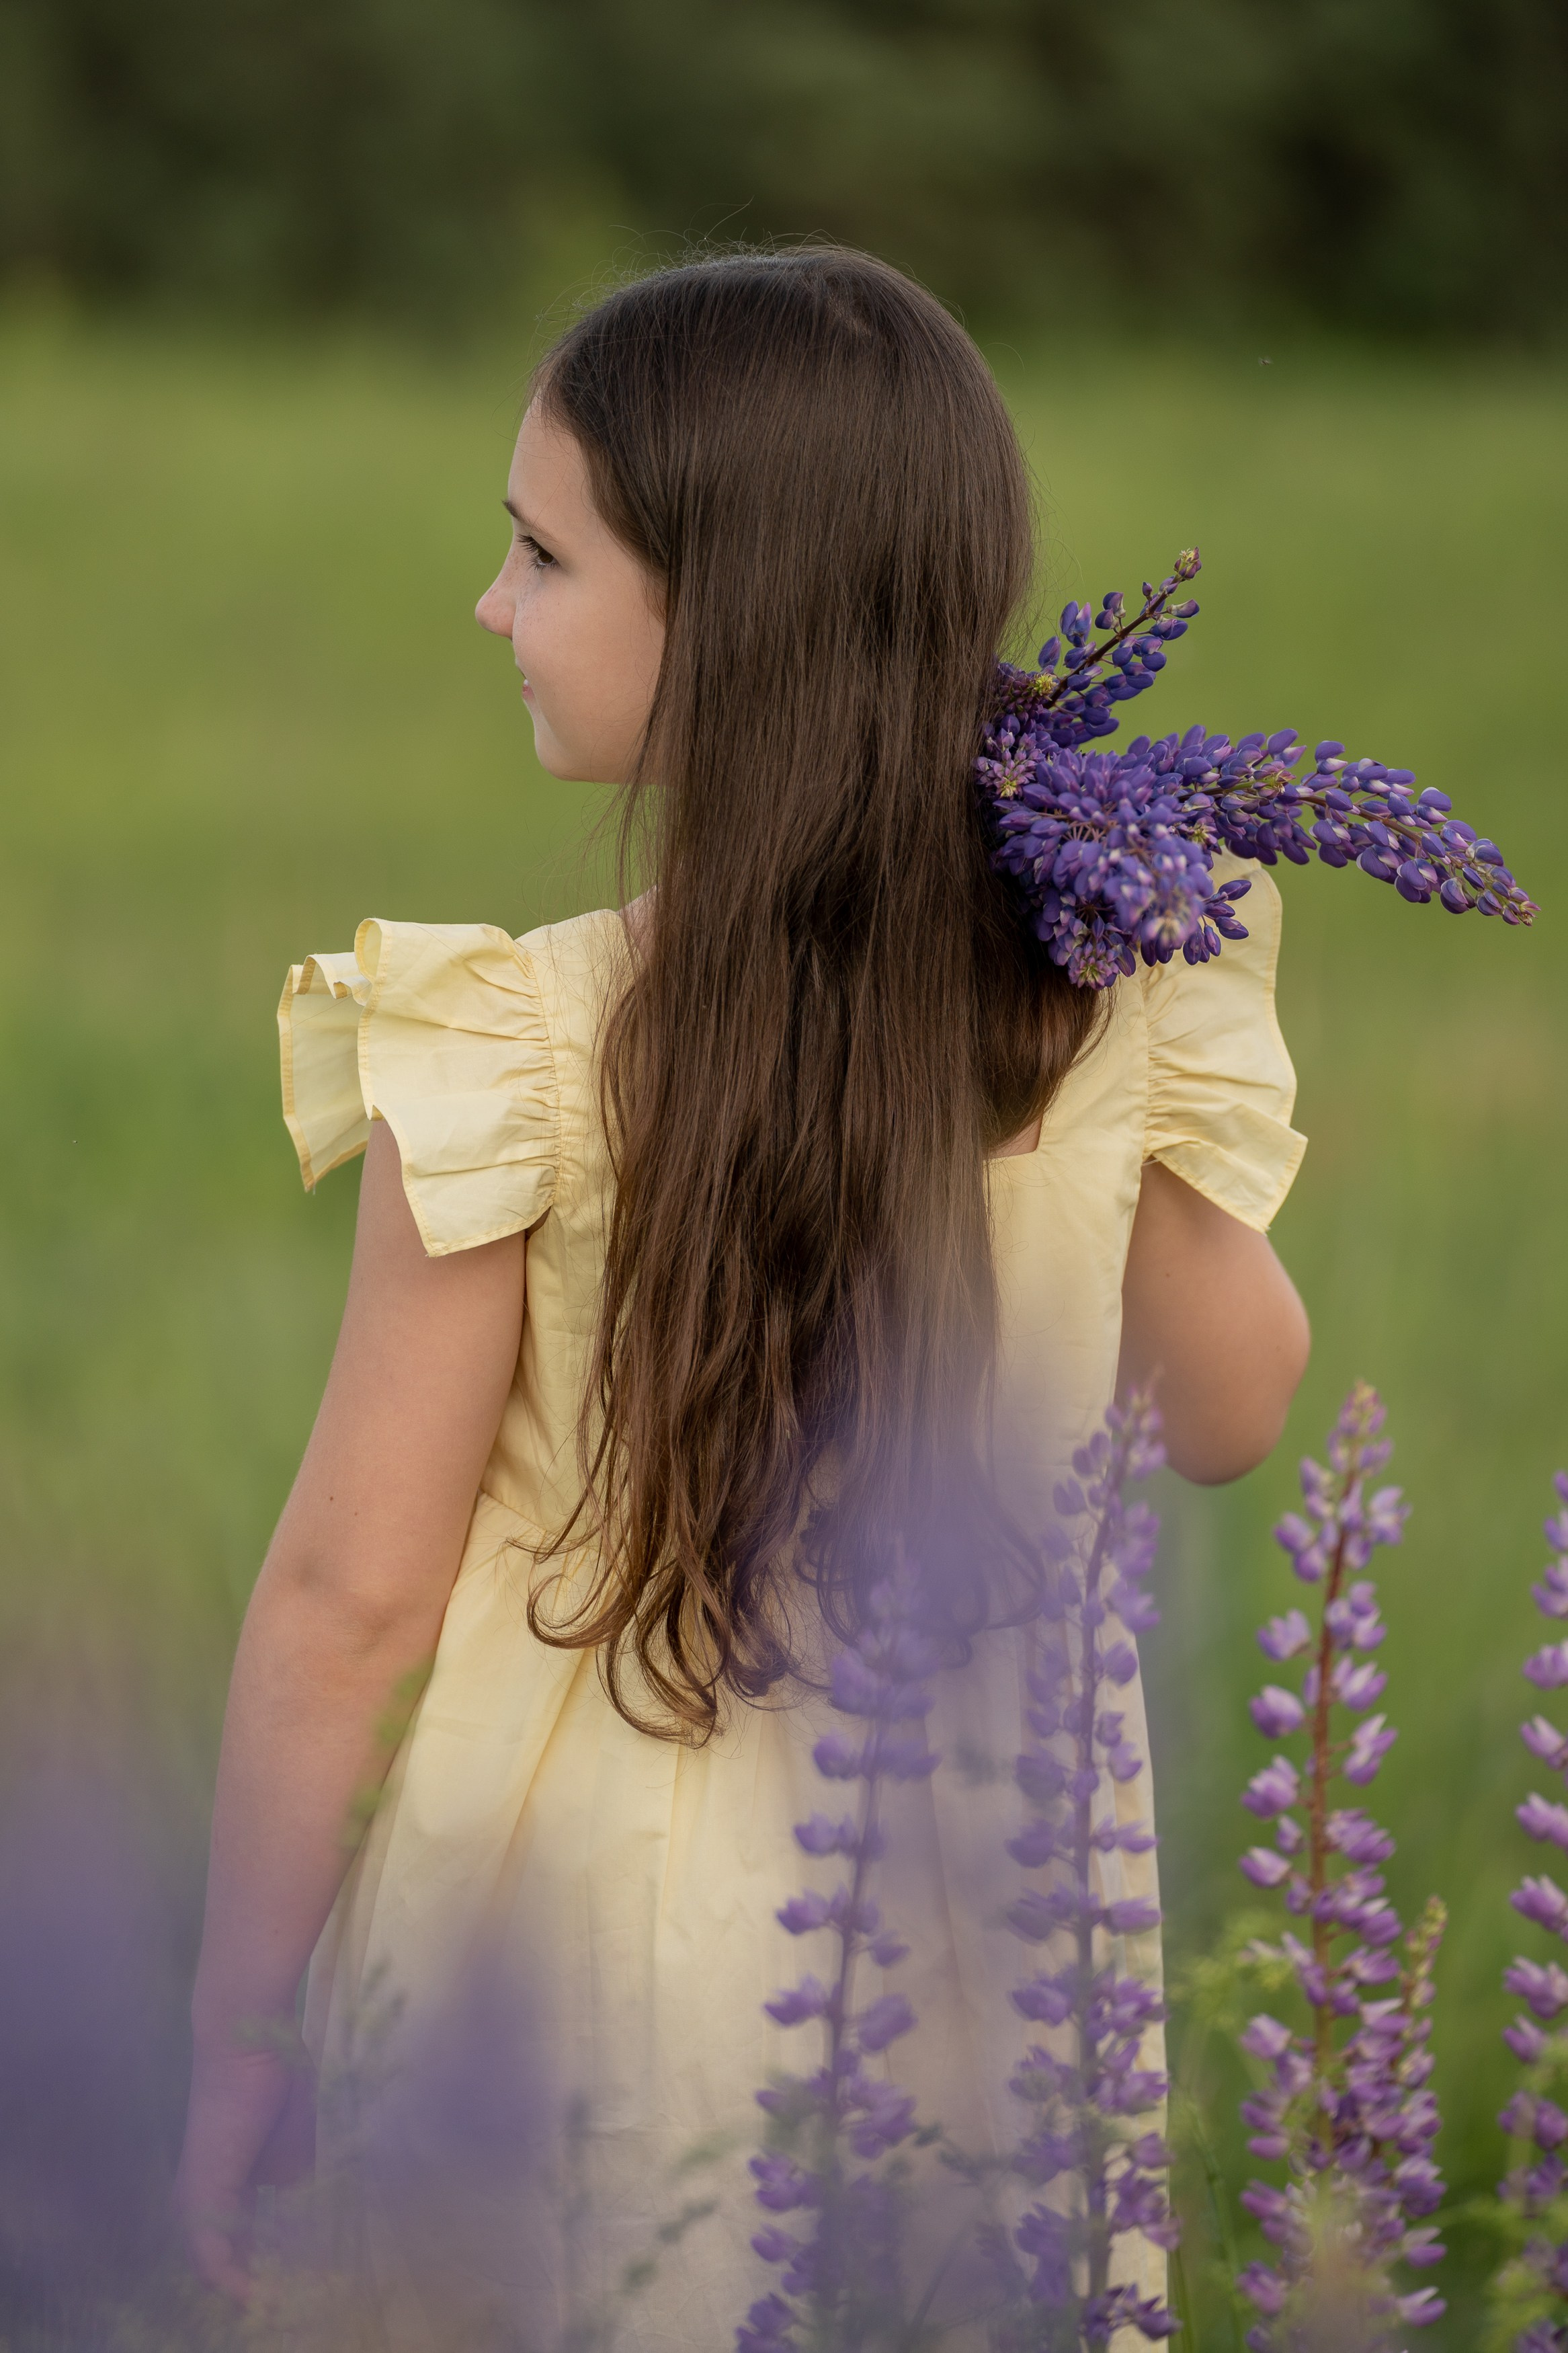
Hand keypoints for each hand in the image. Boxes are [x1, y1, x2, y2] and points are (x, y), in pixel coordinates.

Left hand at [173, 2036, 316, 2295]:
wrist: (248, 2034)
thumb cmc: (276, 2071)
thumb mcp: (295, 2136)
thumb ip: (293, 2176)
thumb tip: (302, 2207)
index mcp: (232, 2174)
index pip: (241, 2233)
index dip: (263, 2260)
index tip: (293, 2281)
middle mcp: (206, 2189)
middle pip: (224, 2250)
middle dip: (250, 2280)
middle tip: (281, 2304)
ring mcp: (199, 2191)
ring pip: (213, 2257)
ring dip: (239, 2285)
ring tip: (268, 2307)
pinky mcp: (201, 2191)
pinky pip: (210, 2251)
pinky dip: (229, 2278)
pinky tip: (252, 2296)